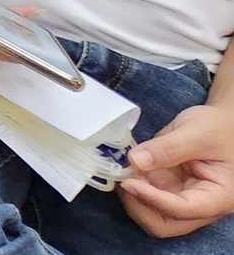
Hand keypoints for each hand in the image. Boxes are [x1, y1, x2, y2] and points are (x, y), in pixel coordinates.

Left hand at [120, 106, 233, 237]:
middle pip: (164, 224)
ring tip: (124, 169)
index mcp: (217, 197)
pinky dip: (133, 184)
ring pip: (151, 213)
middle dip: (138, 206)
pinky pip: (146, 196)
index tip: (129, 183)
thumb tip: (136, 161)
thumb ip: (168, 148)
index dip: (152, 200)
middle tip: (123, 179)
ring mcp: (182, 197)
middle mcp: (200, 205)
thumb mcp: (199, 132)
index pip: (182, 210)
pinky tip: (127, 167)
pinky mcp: (169, 188)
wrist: (226, 122)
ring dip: (132, 196)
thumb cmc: (223, 128)